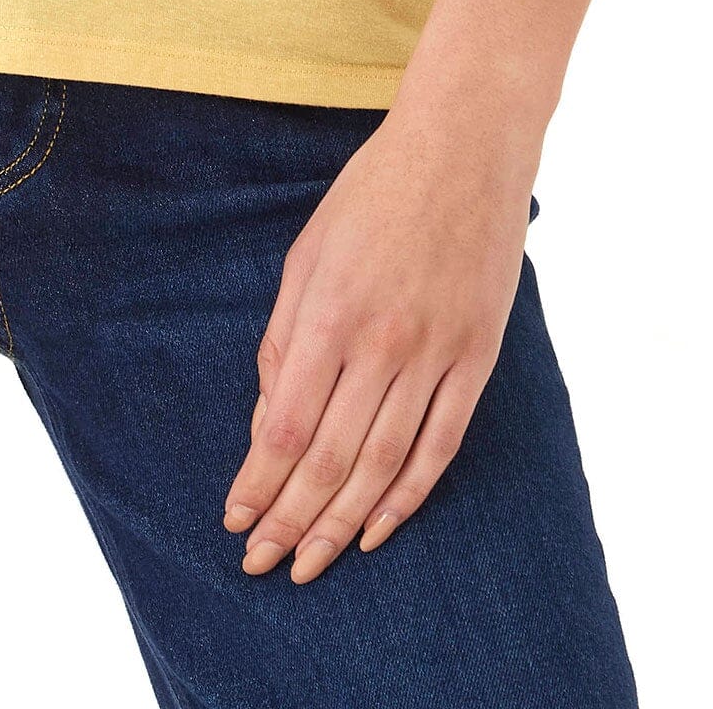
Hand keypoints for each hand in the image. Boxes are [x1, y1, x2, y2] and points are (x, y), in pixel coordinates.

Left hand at [219, 89, 540, 583]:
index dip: (259, 483)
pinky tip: (378, 528)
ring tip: (310, 564)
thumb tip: (270, 422)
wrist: (465, 147)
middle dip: (291, 520)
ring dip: (342, 524)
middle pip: (331, 459)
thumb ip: (284, 337)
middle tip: (262, 565)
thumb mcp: (308, 251)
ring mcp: (437, 353)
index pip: (288, 426)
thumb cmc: (374, 193)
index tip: (235, 522)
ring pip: (384, 465)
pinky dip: (408, 496)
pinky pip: (441, 445)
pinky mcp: (478, 357)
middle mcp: (384, 341)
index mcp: (331, 311)